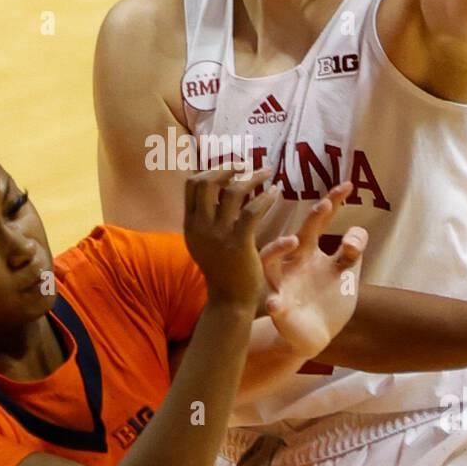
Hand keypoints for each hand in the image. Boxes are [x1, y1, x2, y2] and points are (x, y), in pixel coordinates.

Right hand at [183, 164, 273, 308]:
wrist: (230, 301)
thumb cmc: (222, 270)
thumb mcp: (203, 243)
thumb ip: (205, 219)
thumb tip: (212, 191)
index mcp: (190, 225)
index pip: (191, 185)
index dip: (210, 169)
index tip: (229, 167)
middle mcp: (200, 226)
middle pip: (206, 182)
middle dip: (227, 167)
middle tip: (245, 164)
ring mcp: (218, 234)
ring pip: (232, 191)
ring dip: (251, 177)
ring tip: (266, 172)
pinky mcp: (239, 242)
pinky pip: (253, 209)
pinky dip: (266, 197)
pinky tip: (276, 192)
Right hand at [259, 181, 367, 354]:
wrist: (314, 338)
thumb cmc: (327, 300)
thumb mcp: (345, 273)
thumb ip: (353, 251)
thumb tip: (353, 234)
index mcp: (309, 252)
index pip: (320, 222)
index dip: (333, 203)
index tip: (348, 185)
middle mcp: (292, 264)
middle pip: (299, 236)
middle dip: (311, 220)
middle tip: (325, 205)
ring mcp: (283, 286)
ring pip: (270, 264)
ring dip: (277, 249)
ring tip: (293, 240)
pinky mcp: (280, 310)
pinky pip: (273, 304)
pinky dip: (274, 303)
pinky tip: (275, 303)